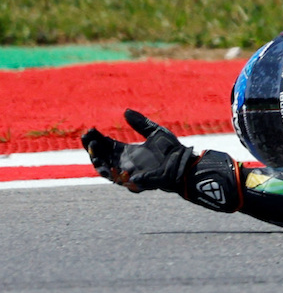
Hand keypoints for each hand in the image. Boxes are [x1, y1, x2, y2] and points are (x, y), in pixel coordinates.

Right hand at [81, 109, 195, 192]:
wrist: (186, 162)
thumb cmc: (172, 149)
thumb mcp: (155, 132)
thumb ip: (140, 124)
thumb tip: (125, 111)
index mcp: (127, 152)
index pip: (106, 146)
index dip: (96, 139)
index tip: (89, 130)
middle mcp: (125, 163)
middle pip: (102, 157)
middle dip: (92, 149)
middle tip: (87, 138)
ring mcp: (130, 174)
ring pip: (107, 171)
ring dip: (98, 162)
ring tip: (94, 151)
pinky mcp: (138, 182)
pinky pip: (123, 181)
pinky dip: (114, 175)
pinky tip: (109, 167)